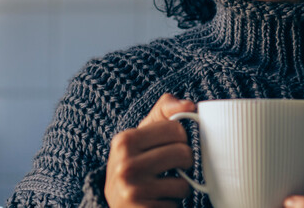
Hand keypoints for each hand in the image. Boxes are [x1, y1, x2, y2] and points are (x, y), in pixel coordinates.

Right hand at [104, 93, 197, 207]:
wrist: (113, 203)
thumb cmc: (133, 165)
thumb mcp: (140, 136)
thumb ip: (164, 112)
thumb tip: (189, 105)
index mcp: (125, 141)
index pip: (176, 129)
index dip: (182, 139)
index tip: (173, 146)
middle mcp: (125, 165)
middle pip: (183, 154)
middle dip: (185, 163)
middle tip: (174, 168)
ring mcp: (133, 191)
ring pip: (184, 184)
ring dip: (179, 187)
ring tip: (164, 186)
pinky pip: (176, 205)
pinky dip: (171, 204)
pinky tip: (157, 201)